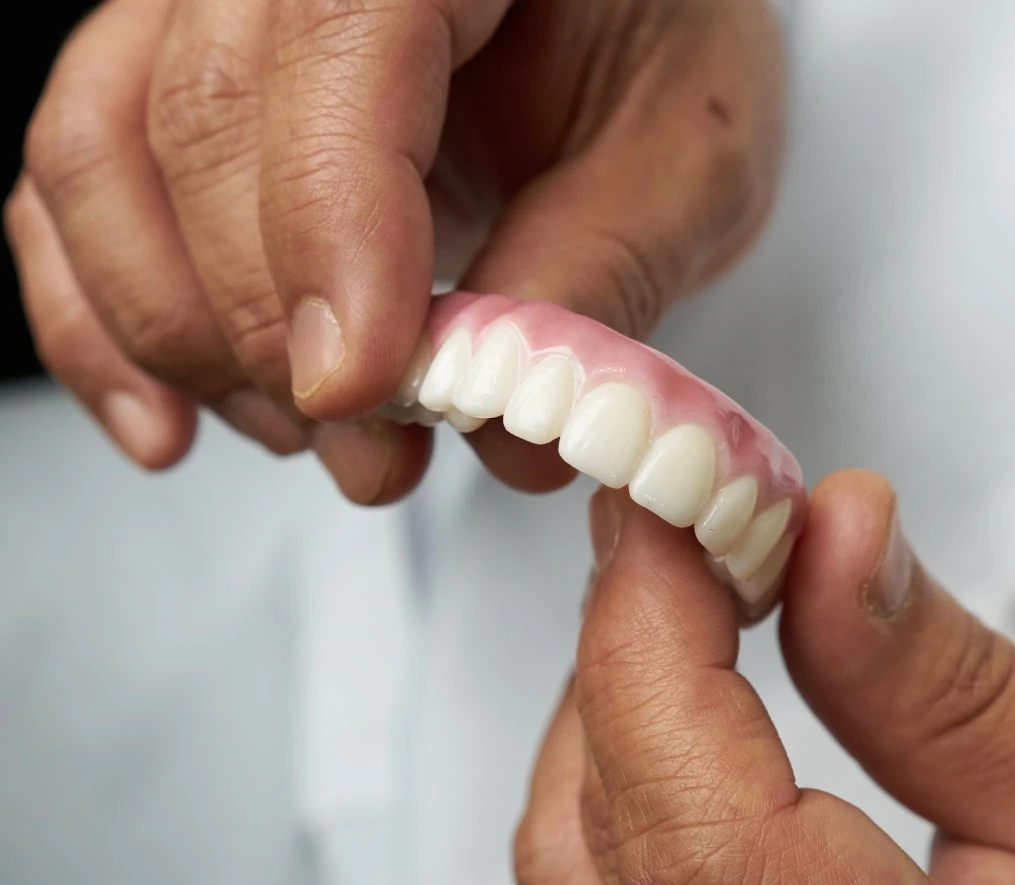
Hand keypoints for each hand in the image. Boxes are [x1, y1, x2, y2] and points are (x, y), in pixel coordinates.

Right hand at [6, 0, 782, 500]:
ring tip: (311, 436)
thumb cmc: (654, 52)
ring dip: (189, 339)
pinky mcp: (165, 79)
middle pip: (199, 121)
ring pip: (100, 156)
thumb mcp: (687, 157)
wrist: (613, 22)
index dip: (331, 233)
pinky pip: (69, 190)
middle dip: (274, 329)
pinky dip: (99, 323)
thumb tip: (505, 434)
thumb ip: (600, 275)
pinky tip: (170, 421)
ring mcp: (206, 5)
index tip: (366, 386)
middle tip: (376, 451)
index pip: (335, 51)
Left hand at [515, 475, 1014, 884]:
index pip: (701, 847)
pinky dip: (605, 787)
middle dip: (632, 645)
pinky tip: (664, 708)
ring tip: (686, 591)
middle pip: (621, 851)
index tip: (671, 503)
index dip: (654, 645)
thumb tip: (827, 533)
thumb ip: (955, 685)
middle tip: (692, 512)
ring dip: (606, 712)